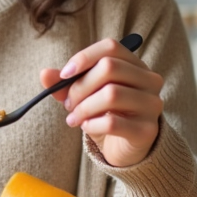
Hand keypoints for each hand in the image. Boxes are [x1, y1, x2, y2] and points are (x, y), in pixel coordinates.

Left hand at [39, 37, 162, 167]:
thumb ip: (66, 83)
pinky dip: (92, 124)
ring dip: (84, 107)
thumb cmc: (105, 114)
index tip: (64, 74)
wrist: (124, 149)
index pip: (111, 47)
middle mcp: (149, 80)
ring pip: (111, 94)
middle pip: (110, 67)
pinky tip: (87, 127)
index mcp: (135, 65)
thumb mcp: (84, 95)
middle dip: (80, 86)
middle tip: (68, 103)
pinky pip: (113, 122)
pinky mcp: (147, 130)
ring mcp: (152, 104)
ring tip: (74, 118)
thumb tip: (45, 74)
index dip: (84, 57)